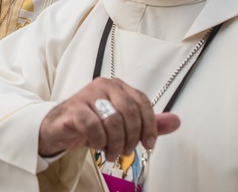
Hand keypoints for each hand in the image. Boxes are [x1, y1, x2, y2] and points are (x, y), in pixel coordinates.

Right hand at [38, 77, 179, 161]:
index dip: (149, 126)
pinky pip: (94, 126)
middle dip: (132, 137)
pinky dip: (99, 140)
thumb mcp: (124, 125)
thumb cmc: (92, 124)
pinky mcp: (75, 108)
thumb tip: (176, 121)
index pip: (142, 102)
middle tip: (126, 150)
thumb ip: (149, 123)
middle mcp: (104, 86)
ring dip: (115, 143)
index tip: (148, 144)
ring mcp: (88, 95)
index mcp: (118, 87)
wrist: (61, 127)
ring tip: (111, 152)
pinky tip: (97, 144)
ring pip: (113, 120)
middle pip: (130, 112)